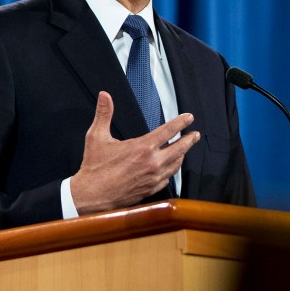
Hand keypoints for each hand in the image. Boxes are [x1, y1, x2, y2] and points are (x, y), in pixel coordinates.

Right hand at [70, 91, 198, 214]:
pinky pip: (168, 178)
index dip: (181, 123)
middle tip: (195, 135)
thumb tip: (104, 95)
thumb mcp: (96, 136)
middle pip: (179, 149)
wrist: (94, 194)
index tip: (189, 118)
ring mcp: (154, 177)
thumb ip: (103, 114)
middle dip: (189, 140)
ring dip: (182, 155)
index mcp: (142, 147)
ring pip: (176, 164)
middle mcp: (152, 162)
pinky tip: (170, 167)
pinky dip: (172, 170)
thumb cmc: (95, 166)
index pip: (168, 131)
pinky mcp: (151, 189)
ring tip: (185, 149)